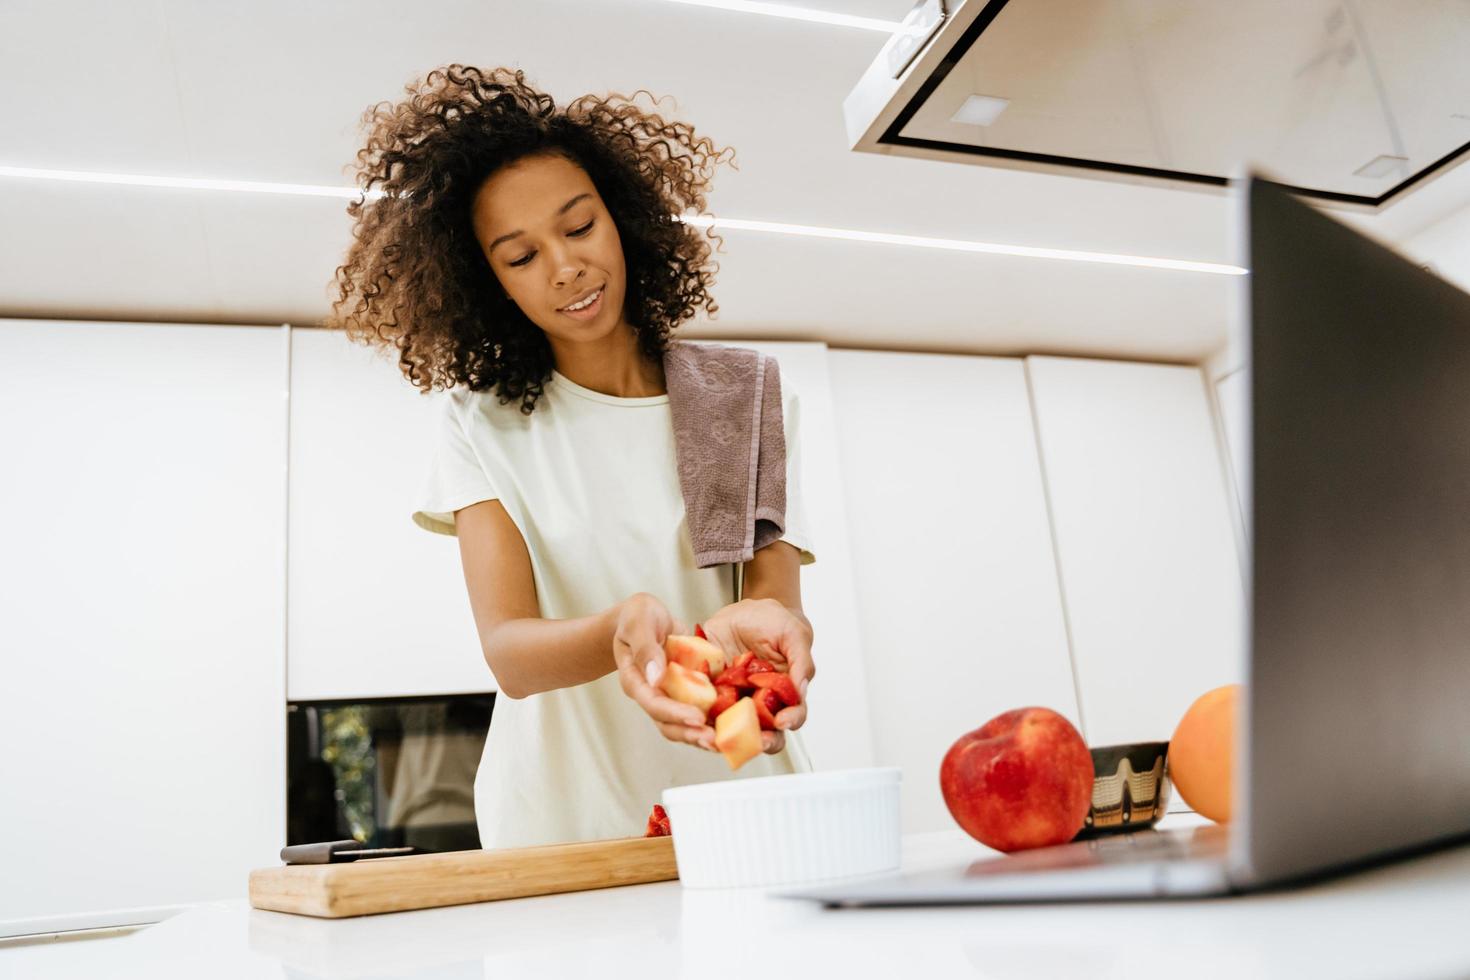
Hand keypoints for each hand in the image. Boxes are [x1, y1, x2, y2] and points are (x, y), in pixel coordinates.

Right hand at [613, 593, 715, 750]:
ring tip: (723, 742)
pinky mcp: (686, 691)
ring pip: (683, 724)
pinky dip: (713, 720)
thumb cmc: (637, 617)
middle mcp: (652, 693)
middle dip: (690, 733)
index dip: (675, 713)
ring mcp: (670, 695)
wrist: (645, 617)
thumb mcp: (638, 621)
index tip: (697, 717)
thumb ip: (645, 647)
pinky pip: (699, 709)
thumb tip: (656, 676)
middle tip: (713, 739)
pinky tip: (731, 726)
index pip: (653, 703)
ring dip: (702, 735)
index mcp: (636, 680)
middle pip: (668, 723)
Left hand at [698, 598, 814, 754]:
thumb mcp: (792, 633)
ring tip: (722, 735)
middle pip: (764, 732)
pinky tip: (699, 713)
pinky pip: (705, 706)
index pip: (792, 715)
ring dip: (727, 734)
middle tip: (755, 739)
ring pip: (732, 727)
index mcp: (784, 692)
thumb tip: (801, 688)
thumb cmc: (774, 622)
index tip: (782, 721)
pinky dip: (701, 713)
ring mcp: (734, 698)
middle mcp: (760, 701)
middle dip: (760, 740)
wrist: (744, 610)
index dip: (790, 721)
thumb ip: (801, 660)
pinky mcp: (711, 690)